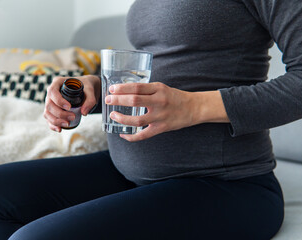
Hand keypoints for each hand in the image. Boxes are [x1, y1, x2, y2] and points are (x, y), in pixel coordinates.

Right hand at [43, 75, 99, 131]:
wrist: (87, 90)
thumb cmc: (87, 87)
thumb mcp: (91, 90)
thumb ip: (90, 100)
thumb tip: (83, 113)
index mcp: (58, 83)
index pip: (52, 92)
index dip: (59, 101)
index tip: (69, 107)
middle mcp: (51, 92)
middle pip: (49, 105)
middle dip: (60, 113)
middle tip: (73, 117)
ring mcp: (50, 102)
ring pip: (47, 113)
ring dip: (56, 121)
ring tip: (68, 124)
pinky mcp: (52, 110)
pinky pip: (49, 119)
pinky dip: (53, 125)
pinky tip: (60, 129)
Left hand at [105, 82, 228, 141]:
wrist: (193, 108)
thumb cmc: (174, 97)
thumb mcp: (161, 88)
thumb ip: (146, 90)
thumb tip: (124, 91)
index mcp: (158, 89)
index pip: (137, 87)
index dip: (122, 88)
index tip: (112, 89)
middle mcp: (159, 101)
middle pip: (135, 100)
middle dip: (118, 100)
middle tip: (108, 100)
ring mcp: (160, 116)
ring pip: (137, 119)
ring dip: (122, 118)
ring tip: (113, 115)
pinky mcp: (161, 128)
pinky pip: (144, 135)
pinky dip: (132, 137)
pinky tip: (123, 135)